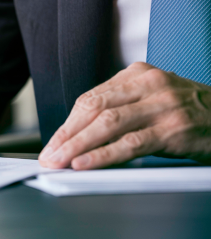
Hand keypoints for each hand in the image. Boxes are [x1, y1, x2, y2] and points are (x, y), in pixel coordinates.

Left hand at [39, 62, 210, 169]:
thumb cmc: (191, 113)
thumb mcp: (154, 100)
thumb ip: (121, 109)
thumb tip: (78, 137)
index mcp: (138, 74)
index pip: (91, 98)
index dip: (67, 124)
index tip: (52, 144)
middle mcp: (149, 84)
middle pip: (94, 108)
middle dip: (66, 135)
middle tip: (48, 156)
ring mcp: (163, 105)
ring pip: (108, 124)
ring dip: (77, 145)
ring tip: (59, 162)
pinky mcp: (174, 129)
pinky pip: (130, 144)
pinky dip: (103, 155)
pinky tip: (84, 164)